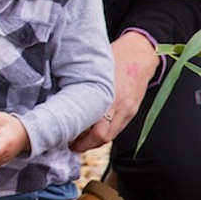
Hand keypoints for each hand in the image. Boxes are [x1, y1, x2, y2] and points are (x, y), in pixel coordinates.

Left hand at [72, 31, 159, 153]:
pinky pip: (118, 129)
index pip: (94, 129)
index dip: (79, 138)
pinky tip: (94, 131)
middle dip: (85, 145)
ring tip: (80, 140)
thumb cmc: (114, 57)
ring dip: (95, 142)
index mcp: (108, 95)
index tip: (65, 138)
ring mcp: (128, 110)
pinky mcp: (132, 111)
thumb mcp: (94, 68)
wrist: (140, 54)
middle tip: (70, 144)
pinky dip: (105, 133)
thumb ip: (81, 85)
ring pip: (111, 136)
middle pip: (102, 137)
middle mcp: (120, 106)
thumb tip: (60, 98)